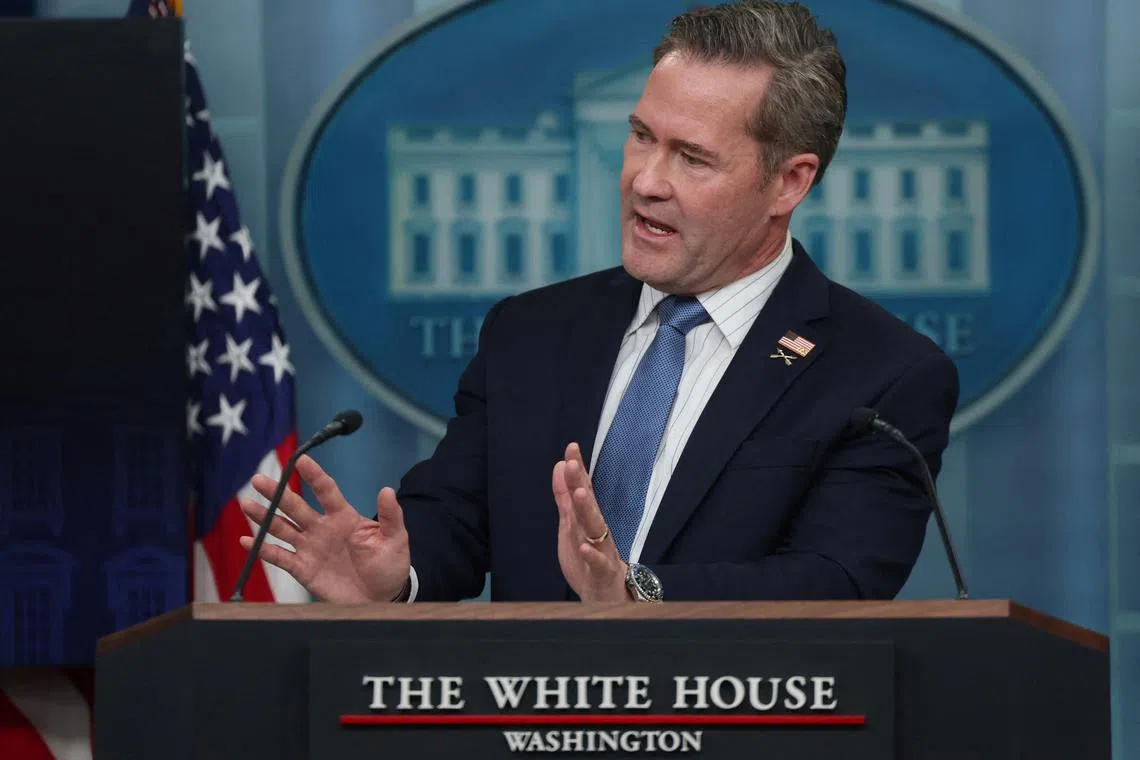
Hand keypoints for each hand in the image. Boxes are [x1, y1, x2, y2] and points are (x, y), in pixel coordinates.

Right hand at [239, 454, 410, 602]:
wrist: (381, 597)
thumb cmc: (389, 564)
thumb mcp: (395, 538)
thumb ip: (390, 515)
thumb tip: (387, 490)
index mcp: (344, 516)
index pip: (325, 491)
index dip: (313, 475)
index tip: (300, 459)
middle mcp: (322, 528)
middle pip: (295, 506)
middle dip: (277, 493)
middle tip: (258, 480)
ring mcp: (310, 547)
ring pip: (282, 528)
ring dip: (264, 517)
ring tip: (246, 504)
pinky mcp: (303, 569)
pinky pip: (279, 557)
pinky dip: (262, 550)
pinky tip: (247, 540)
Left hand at [552, 443, 631, 601]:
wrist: (606, 596)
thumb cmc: (589, 558)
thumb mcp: (571, 525)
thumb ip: (564, 498)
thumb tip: (559, 467)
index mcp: (588, 519)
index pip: (583, 489)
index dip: (577, 469)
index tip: (571, 447)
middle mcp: (597, 530)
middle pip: (589, 503)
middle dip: (580, 483)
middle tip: (571, 463)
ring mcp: (602, 550)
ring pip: (596, 528)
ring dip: (587, 510)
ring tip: (578, 493)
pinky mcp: (603, 572)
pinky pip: (599, 562)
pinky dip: (592, 554)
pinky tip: (583, 546)